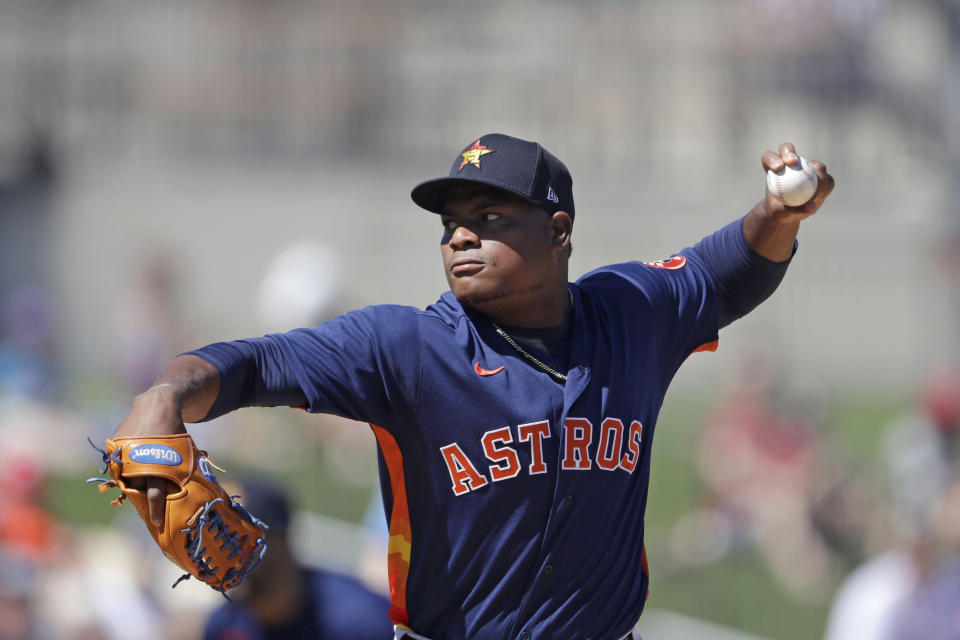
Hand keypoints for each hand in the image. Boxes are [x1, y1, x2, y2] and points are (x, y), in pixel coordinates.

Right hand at [112, 384, 186, 528]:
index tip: (158, 523)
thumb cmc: (175, 431)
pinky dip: (124, 474)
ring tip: (140, 495)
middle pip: (139, 489)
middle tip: (149, 515)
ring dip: (133, 489)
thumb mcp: (184, 450)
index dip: (156, 510)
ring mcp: (125, 454)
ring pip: (127, 480)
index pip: (155, 493)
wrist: (156, 405)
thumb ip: (183, 469)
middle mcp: (139, 460)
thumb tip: (194, 490)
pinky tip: (130, 478)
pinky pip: (119, 468)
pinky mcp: (116, 447)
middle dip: (143, 504)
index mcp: (159, 463)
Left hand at [761, 142, 834, 223]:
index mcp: (774, 168)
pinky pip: (828, 180)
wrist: (788, 214)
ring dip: (819, 176)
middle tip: (792, 162)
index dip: (773, 158)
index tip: (778, 167)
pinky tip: (821, 197)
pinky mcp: (821, 177)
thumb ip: (793, 209)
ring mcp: (807, 168)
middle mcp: (789, 163)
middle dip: (789, 152)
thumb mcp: (782, 213)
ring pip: (816, 165)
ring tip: (816, 193)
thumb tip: (811, 206)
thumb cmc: (780, 211)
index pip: (770, 157)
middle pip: (788, 150)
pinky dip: (825, 187)